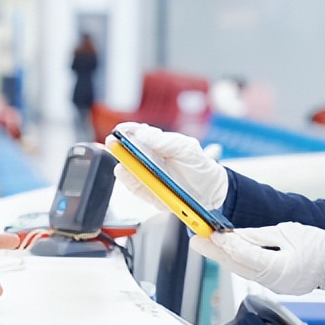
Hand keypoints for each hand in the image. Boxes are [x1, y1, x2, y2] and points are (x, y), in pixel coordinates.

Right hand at [105, 122, 227, 211]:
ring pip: (128, 171)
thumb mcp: (186, 148)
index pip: (137, 135)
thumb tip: (142, 134)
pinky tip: (127, 176)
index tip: (120, 130)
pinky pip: (135, 188)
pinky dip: (129, 183)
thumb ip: (166, 141)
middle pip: (127, 152)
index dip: (126, 131)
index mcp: (156, 144)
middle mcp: (147, 160)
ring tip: (122, 163)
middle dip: (118, 148)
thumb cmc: (198, 165)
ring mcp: (146, 177)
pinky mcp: (148, 194)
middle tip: (113, 144)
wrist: (211, 191)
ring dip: (123, 166)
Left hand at [191, 222, 324, 295]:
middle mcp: (274, 282)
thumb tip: (234, 234)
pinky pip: (251, 273)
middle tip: (196, 240)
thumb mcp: (288, 232)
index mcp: (279, 268)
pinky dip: (238, 261)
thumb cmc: (321, 247)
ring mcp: (274, 286)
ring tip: (206, 243)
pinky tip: (228, 251)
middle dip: (215, 252)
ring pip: (242, 271)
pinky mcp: (275, 285)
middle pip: (237, 266)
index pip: (245, 255)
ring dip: (223, 257)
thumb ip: (258, 236)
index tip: (211, 233)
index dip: (225, 244)